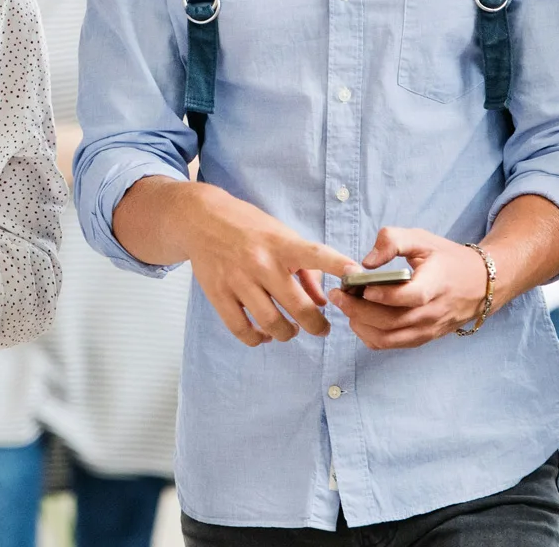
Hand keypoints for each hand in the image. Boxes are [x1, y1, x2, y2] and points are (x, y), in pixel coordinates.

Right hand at [180, 185, 358, 346]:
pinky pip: (241, 330)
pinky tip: (264, 335)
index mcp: (281, 244)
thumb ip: (305, 268)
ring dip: (288, 334)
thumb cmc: (249, 228)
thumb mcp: (281, 236)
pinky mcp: (218, 294)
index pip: (316, 255)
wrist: (200, 219)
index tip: (358, 277)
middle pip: (298, 307)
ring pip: (271, 323)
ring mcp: (238, 280)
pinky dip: (257, 339)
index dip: (339, 266)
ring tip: (291, 331)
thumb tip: (322, 301)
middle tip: (323, 329)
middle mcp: (261, 263)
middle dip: (317, 325)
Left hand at [328, 228, 489, 349]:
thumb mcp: (423, 239)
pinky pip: (392, 344)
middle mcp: (433, 312)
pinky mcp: (423, 338)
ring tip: (345, 306)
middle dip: (358, 310)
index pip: (410, 297)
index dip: (383, 295)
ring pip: (388, 338)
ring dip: (361, 325)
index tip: (360, 286)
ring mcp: (428, 329)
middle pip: (391, 322)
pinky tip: (359, 320)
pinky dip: (370, 336)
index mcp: (436, 284)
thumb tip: (366, 262)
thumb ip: (393, 241)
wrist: (481, 284)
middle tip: (337, 295)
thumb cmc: (447, 259)